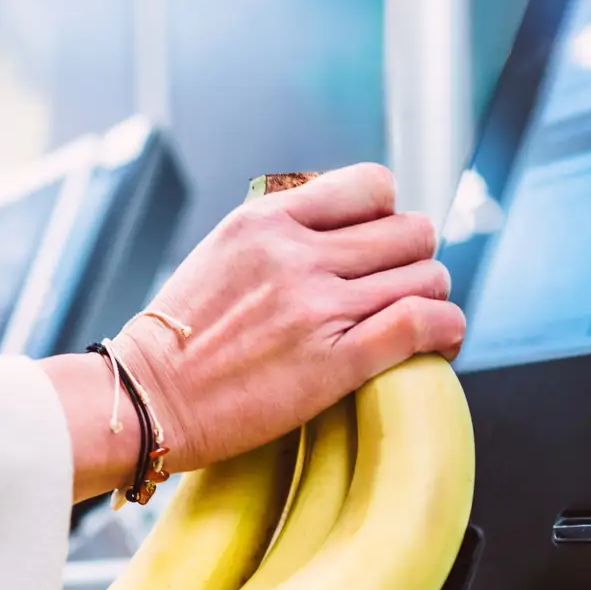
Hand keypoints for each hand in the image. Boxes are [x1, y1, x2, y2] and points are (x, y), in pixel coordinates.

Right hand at [43, 164, 464, 498]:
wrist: (143, 402)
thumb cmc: (176, 342)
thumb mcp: (220, 255)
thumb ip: (280, 235)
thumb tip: (340, 232)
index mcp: (267, 220)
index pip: (372, 187)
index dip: (388, 217)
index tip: (377, 248)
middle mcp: (296, 254)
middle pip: (410, 231)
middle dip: (414, 260)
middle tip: (398, 291)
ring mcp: (317, 307)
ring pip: (427, 276)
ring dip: (430, 298)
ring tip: (415, 322)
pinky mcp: (335, 362)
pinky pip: (424, 323)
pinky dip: (447, 329)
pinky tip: (441, 343)